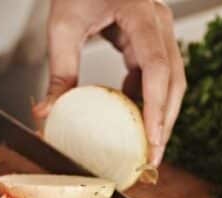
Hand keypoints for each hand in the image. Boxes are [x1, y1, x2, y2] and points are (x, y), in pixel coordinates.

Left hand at [35, 0, 185, 165]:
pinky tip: (133, 120)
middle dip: (165, 123)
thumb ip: (59, 72)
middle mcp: (159, 22)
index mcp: (141, 14)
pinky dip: (148, 100)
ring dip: (160, 116)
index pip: (156, 68)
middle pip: (174, 81)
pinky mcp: (153, 39)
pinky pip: (158, 75)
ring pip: (172, 81)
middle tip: (152, 159)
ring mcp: (160, 30)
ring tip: (147, 148)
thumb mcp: (63, 25)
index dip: (156, 108)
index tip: (152, 139)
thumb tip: (47, 114)